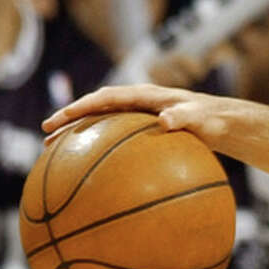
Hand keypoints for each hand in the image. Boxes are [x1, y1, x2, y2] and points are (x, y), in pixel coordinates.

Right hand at [42, 83, 234, 143]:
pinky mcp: (142, 131)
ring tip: (56, 152)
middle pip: (95, 110)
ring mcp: (137, 117)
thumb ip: (184, 117)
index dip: (82, 107)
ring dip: (79, 135)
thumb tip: (165, 121)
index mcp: (144, 96)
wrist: (223, 123)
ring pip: (101, 124)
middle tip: (46, 135)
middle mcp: (136, 104)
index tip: (62, 118)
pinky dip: (100, 150)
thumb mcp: (201, 119)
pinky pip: (115, 139)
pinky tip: (92, 171)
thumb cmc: (213, 121)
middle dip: (69, 120)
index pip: (106, 98)